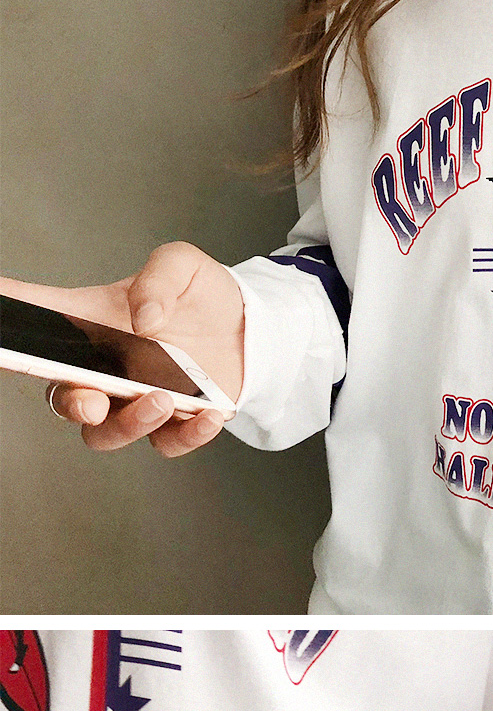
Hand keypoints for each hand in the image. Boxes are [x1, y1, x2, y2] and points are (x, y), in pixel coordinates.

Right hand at [2, 246, 244, 455]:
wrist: (251, 330)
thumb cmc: (202, 295)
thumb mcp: (182, 265)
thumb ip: (158, 277)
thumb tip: (143, 317)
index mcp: (93, 322)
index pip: (39, 319)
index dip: (10, 324)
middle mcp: (106, 368)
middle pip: (64, 397)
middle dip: (72, 403)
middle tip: (91, 399)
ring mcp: (135, 400)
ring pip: (105, 432)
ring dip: (127, 424)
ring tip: (162, 400)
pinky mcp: (172, 425)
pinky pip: (165, 444)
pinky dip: (185, 435)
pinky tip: (208, 415)